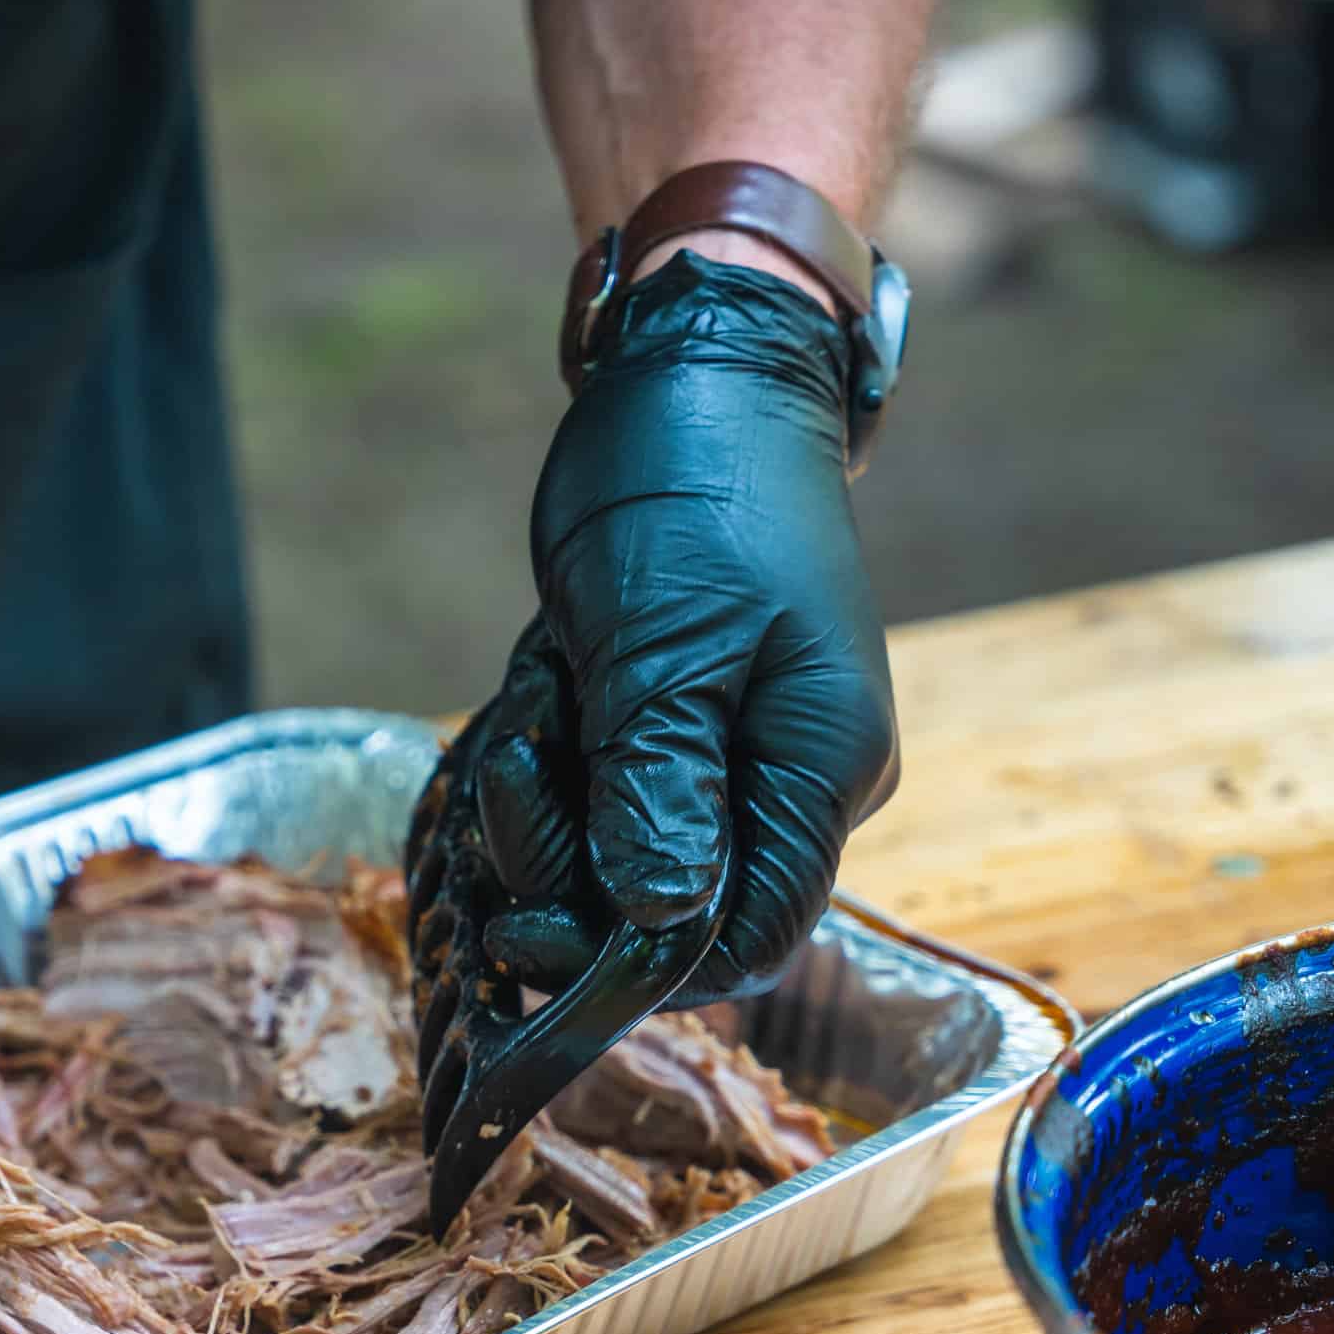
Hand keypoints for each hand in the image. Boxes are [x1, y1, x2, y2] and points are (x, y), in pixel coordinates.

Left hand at [458, 251, 896, 1006]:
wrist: (703, 366)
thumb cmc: (693, 490)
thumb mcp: (658, 650)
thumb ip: (656, 795)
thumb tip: (654, 928)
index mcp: (819, 770)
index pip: (745, 941)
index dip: (637, 968)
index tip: (529, 926)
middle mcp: (794, 778)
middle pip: (668, 908)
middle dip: (566, 860)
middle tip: (514, 767)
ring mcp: (738, 749)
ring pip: (619, 852)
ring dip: (548, 799)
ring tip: (538, 693)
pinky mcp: (682, 718)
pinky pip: (603, 789)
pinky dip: (552, 757)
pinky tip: (544, 686)